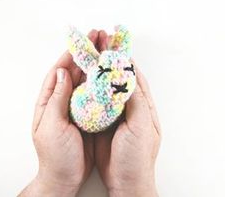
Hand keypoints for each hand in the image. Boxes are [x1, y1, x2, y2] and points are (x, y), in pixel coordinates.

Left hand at [18, 30, 98, 196]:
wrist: (65, 177)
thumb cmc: (55, 155)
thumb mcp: (50, 127)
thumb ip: (56, 99)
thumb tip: (61, 71)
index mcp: (49, 101)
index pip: (59, 71)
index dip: (70, 54)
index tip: (82, 40)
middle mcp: (63, 99)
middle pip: (75, 71)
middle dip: (87, 53)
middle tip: (99, 37)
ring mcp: (77, 106)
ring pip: (87, 80)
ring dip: (96, 64)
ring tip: (107, 49)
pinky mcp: (88, 114)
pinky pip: (96, 93)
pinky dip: (102, 82)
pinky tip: (111, 74)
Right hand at [95, 34, 160, 196]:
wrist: (124, 181)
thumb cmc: (137, 156)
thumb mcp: (142, 126)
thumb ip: (135, 100)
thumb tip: (128, 74)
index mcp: (142, 104)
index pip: (134, 76)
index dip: (124, 59)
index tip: (113, 44)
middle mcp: (129, 105)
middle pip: (118, 78)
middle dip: (109, 60)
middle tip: (99, 43)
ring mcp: (115, 112)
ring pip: (106, 86)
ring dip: (98, 71)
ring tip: (89, 55)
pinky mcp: (102, 120)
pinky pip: (96, 100)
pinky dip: (90, 88)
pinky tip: (82, 79)